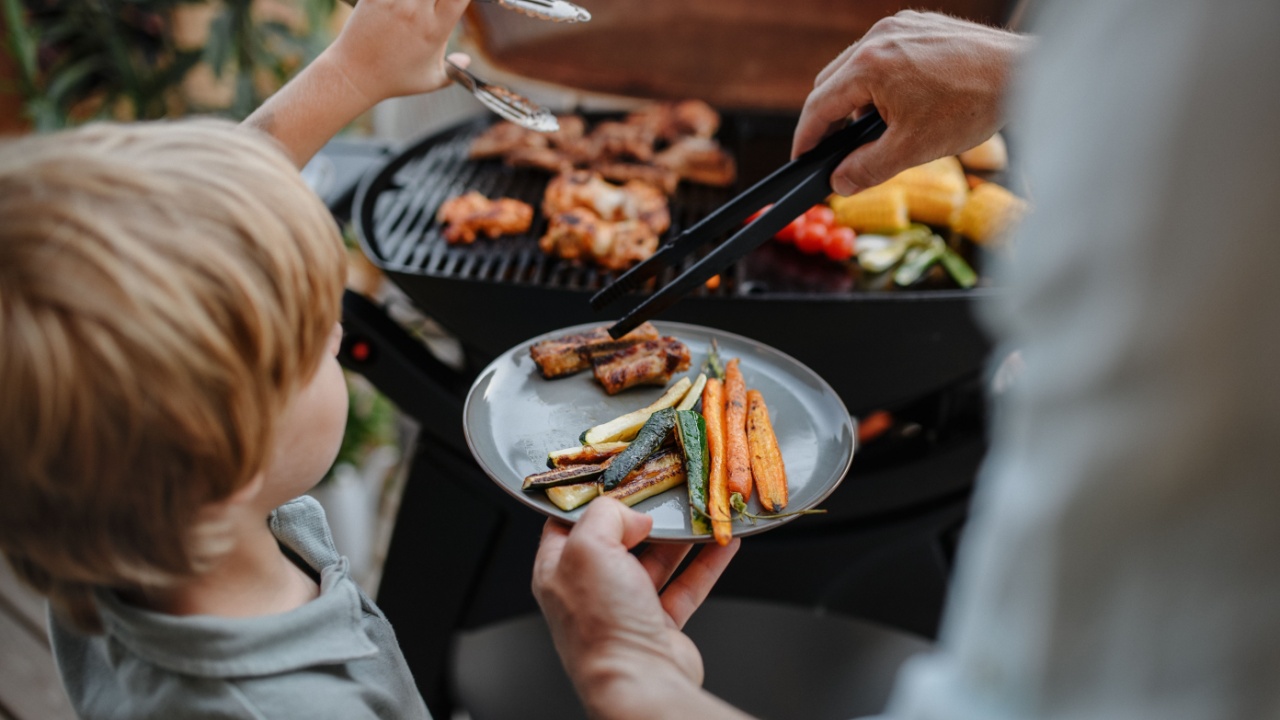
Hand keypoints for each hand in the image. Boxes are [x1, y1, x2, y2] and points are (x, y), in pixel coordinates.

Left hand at [327, 0, 471, 103]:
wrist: (355, 75)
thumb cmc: (393, 80)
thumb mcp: (430, 81)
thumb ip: (453, 70)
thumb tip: (465, 60)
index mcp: (434, 31)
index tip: (456, 3)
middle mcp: (416, 13)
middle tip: (432, 5)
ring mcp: (394, 2)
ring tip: (415, 7)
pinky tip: (398, 5)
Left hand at [533, 499, 741, 717]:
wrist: (641, 683)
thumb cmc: (602, 624)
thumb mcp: (589, 547)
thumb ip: (606, 514)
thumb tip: (632, 514)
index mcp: (558, 570)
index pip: (569, 523)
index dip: (593, 499)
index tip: (620, 477)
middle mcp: (589, 590)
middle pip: (617, 539)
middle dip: (644, 516)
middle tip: (666, 492)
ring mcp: (624, 608)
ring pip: (655, 561)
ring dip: (680, 538)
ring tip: (700, 512)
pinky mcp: (658, 625)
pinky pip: (685, 585)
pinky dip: (705, 564)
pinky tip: (722, 543)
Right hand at [793, 11, 1032, 195]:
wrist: (1023, 73)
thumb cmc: (972, 106)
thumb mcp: (912, 149)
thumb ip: (867, 168)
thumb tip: (840, 182)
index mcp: (869, 65)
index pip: (819, 105)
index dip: (806, 137)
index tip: (801, 158)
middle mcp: (879, 37)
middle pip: (832, 82)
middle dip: (829, 119)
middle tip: (835, 151)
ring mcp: (899, 26)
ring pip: (856, 66)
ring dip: (855, 99)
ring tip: (873, 130)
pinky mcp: (918, 24)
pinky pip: (883, 53)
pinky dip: (879, 80)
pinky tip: (899, 103)